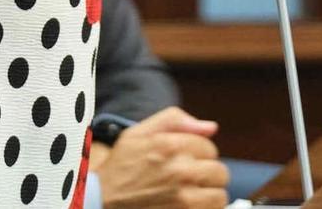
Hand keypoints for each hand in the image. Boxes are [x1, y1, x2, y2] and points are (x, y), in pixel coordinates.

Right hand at [94, 107, 228, 208]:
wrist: (102, 200)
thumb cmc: (120, 167)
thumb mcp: (137, 133)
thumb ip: (174, 120)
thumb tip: (211, 127)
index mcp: (169, 145)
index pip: (209, 147)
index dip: (198, 154)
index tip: (186, 160)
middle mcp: (179, 171)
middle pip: (219, 171)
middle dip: (207, 174)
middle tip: (190, 179)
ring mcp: (183, 199)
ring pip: (219, 196)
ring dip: (209, 195)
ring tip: (192, 194)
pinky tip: (190, 204)